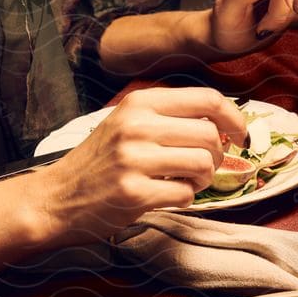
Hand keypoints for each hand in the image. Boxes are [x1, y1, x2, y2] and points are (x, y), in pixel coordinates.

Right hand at [33, 87, 246, 240]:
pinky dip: (185, 198)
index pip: (207, 99)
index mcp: (139, 103)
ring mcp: (134, 159)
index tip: (241, 135)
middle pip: (210, 134)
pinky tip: (168, 195)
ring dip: (203, 179)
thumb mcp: (128, 123)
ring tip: (186, 182)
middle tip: (203, 167)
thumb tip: (226, 121)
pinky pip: (186, 193)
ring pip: (203, 164)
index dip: (234, 117)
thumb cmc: (100, 161)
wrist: (56, 197)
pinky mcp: (134, 192)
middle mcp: (137, 126)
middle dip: (217, 156)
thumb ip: (169, 116)